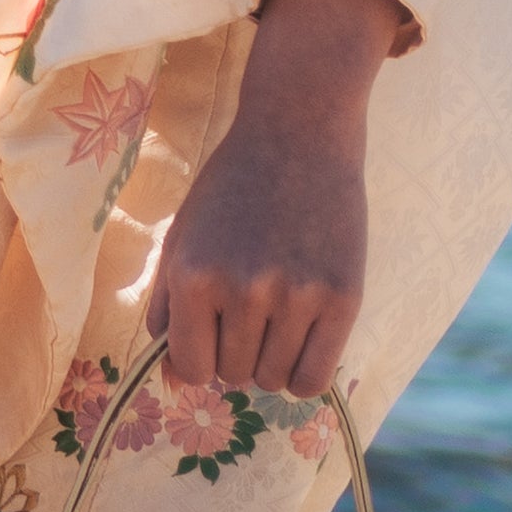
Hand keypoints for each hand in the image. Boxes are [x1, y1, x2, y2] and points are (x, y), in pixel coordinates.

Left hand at [138, 0, 399, 403]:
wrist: (299, 131)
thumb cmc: (232, 186)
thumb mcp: (183, 236)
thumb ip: (167, 305)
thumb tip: (171, 378)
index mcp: (193, 275)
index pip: (190, 369)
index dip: (200, 359)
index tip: (212, 335)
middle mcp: (241, 290)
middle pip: (234, 376)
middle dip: (236, 354)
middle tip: (250, 311)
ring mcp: (296, 296)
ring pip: (273, 380)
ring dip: (271, 361)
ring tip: (277, 314)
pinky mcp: (344, 297)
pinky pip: (314, 379)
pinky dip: (304, 372)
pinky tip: (303, 338)